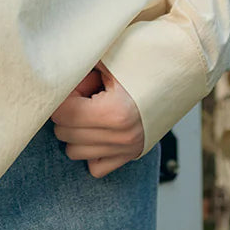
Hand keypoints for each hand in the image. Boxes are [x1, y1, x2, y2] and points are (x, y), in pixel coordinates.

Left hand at [49, 61, 145, 177]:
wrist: (174, 76)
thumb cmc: (139, 64)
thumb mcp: (108, 61)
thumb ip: (79, 71)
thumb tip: (55, 80)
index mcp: (115, 111)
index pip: (63, 114)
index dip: (61, 97)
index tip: (73, 86)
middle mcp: (121, 136)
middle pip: (65, 134)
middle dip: (66, 113)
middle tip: (81, 96)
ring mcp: (126, 149)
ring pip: (74, 152)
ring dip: (75, 133)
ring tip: (88, 112)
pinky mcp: (130, 156)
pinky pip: (95, 168)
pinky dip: (90, 152)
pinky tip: (96, 131)